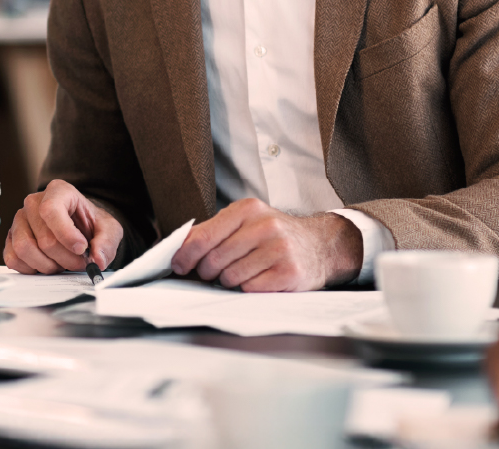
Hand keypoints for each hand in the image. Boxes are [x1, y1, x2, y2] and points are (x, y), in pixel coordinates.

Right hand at [3, 179, 122, 273]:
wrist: (79, 227)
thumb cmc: (89, 224)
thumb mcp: (109, 228)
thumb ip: (107, 242)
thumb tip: (98, 259)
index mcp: (58, 191)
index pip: (51, 210)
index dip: (66, 234)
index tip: (81, 248)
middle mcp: (34, 203)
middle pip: (43, 238)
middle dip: (65, 258)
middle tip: (79, 262)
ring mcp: (20, 220)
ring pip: (24, 249)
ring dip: (47, 265)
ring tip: (61, 263)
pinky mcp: (12, 238)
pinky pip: (13, 258)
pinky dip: (31, 268)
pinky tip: (45, 264)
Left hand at [170, 199, 360, 291]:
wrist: (320, 245)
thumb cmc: (274, 235)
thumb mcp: (246, 222)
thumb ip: (214, 231)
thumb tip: (179, 248)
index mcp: (247, 209)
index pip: (204, 236)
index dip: (186, 255)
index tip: (178, 266)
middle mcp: (264, 226)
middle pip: (215, 260)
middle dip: (208, 271)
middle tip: (213, 273)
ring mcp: (279, 249)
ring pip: (231, 277)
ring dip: (229, 281)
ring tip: (243, 272)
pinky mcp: (290, 272)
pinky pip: (250, 289)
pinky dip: (248, 289)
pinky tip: (260, 278)